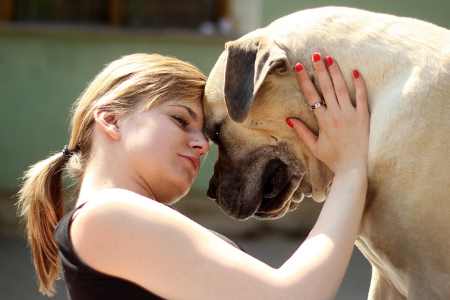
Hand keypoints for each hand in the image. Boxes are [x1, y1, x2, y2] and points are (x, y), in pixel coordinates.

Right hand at [288, 53, 369, 174]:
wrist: (354, 168)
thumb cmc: (333, 158)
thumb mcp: (314, 147)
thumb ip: (302, 132)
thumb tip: (289, 118)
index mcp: (323, 121)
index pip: (311, 96)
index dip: (304, 80)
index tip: (299, 66)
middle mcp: (336, 114)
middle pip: (326, 87)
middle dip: (320, 69)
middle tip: (315, 54)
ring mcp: (351, 114)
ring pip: (342, 88)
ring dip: (335, 72)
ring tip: (330, 58)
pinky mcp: (364, 116)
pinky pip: (362, 97)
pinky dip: (359, 84)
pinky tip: (355, 71)